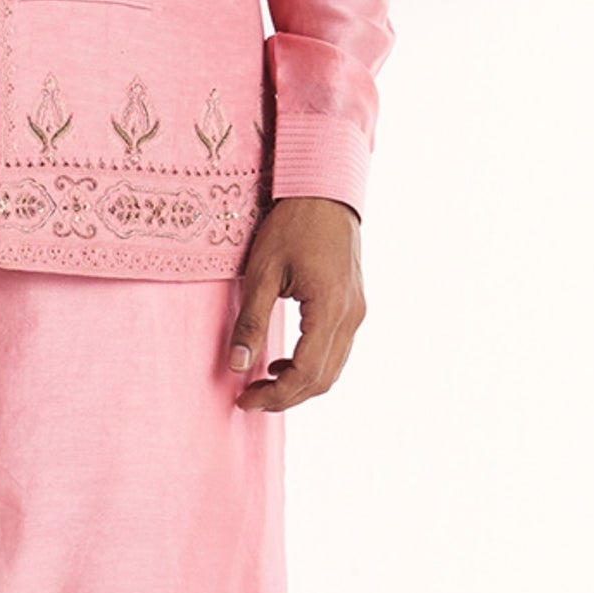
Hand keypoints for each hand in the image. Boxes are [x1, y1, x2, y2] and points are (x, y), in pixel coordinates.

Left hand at [229, 195, 366, 411]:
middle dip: (286, 397)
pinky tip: (282, 363)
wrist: (324, 192)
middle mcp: (351, 316)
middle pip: (323, 380)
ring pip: (333, 369)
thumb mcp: (262, 272)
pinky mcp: (354, 307)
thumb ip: (251, 321)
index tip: (245, 399)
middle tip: (250, 399)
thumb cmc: (291, 226)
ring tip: (262, 385)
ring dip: (299, 385)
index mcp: (330, 309)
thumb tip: (236, 366)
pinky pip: (336, 351)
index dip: (275, 394)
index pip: (306, 373)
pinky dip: (312, 366)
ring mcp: (357, 312)